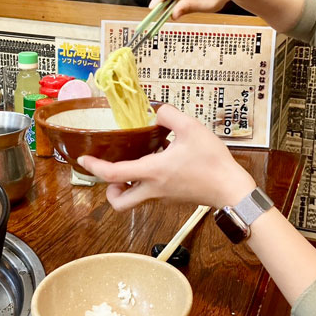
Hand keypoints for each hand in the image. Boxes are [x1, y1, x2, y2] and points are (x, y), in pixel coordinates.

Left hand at [77, 104, 256, 211]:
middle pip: (119, 202)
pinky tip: (160, 163)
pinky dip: (146, 183)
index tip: (84, 160)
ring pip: (135, 200)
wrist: (231, 189)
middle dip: (110, 190)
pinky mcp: (173, 199)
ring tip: (135, 165)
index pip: (113, 175)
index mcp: (153, 172)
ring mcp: (163, 198)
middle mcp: (154, 189)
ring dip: (128, 186)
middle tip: (112, 173)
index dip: (95, 167)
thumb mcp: (191, 128)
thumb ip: (169, 115)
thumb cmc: (212, 162)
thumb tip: (156, 112)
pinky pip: (151, 194)